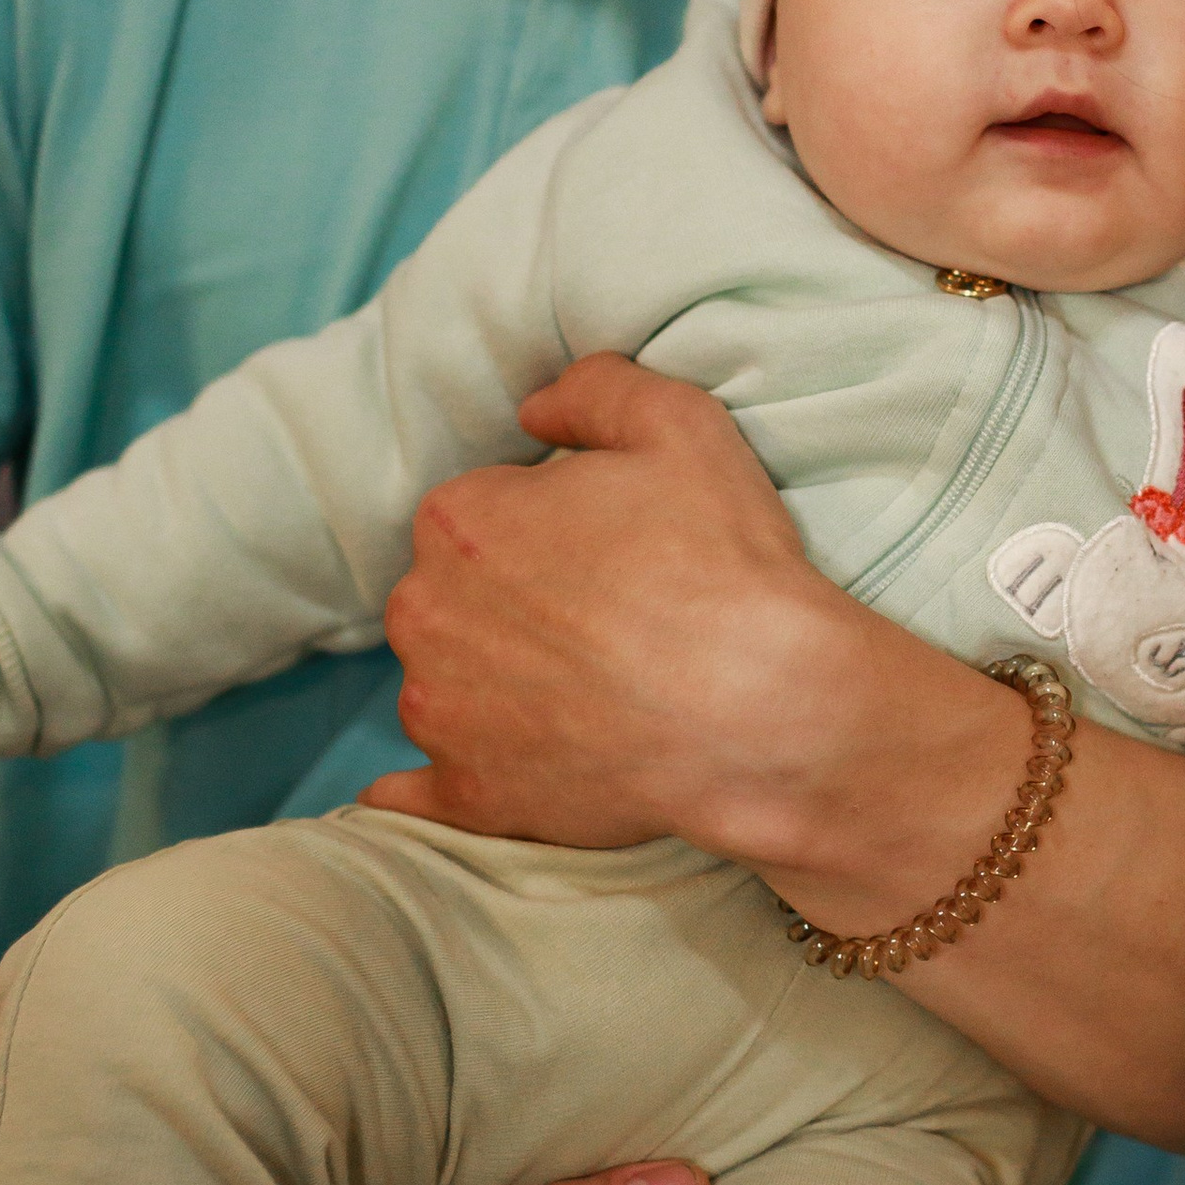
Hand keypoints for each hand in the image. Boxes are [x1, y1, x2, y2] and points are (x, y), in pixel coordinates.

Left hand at [366, 355, 884, 858]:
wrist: (763, 715)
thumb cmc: (724, 567)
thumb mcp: (679, 425)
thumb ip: (593, 388)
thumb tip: (535, 409)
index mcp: (457, 519)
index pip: (480, 510)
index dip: (545, 526)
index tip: (606, 550)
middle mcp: (423, 614)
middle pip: (452, 596)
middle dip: (507, 602)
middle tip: (602, 620)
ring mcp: (441, 713)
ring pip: (447, 682)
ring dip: (491, 683)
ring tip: (588, 692)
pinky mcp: (470, 796)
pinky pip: (421, 791)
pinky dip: (440, 779)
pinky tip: (471, 772)